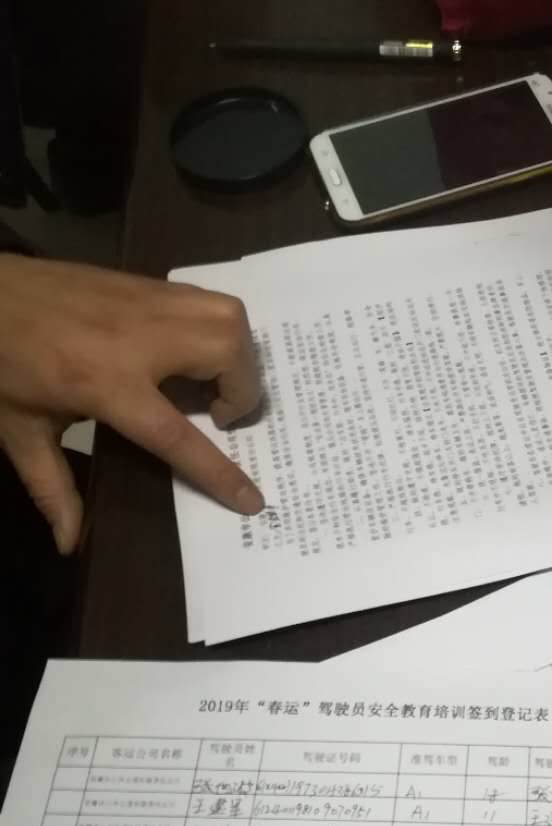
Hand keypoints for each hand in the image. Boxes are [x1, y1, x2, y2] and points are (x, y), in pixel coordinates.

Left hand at [0, 254, 264, 553]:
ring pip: (228, 317)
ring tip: (214, 380)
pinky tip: (194, 351)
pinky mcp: (146, 283)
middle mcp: (138, 337)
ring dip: (238, 355)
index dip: (219, 471)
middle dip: (242, 392)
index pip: (177, 435)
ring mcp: (146, 302)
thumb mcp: (19, 430)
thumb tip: (69, 542)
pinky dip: (218, 328)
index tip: (253, 500)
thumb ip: (52, 487)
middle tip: (218, 416)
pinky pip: (206, 300)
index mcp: (105, 382)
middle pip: (226, 355)